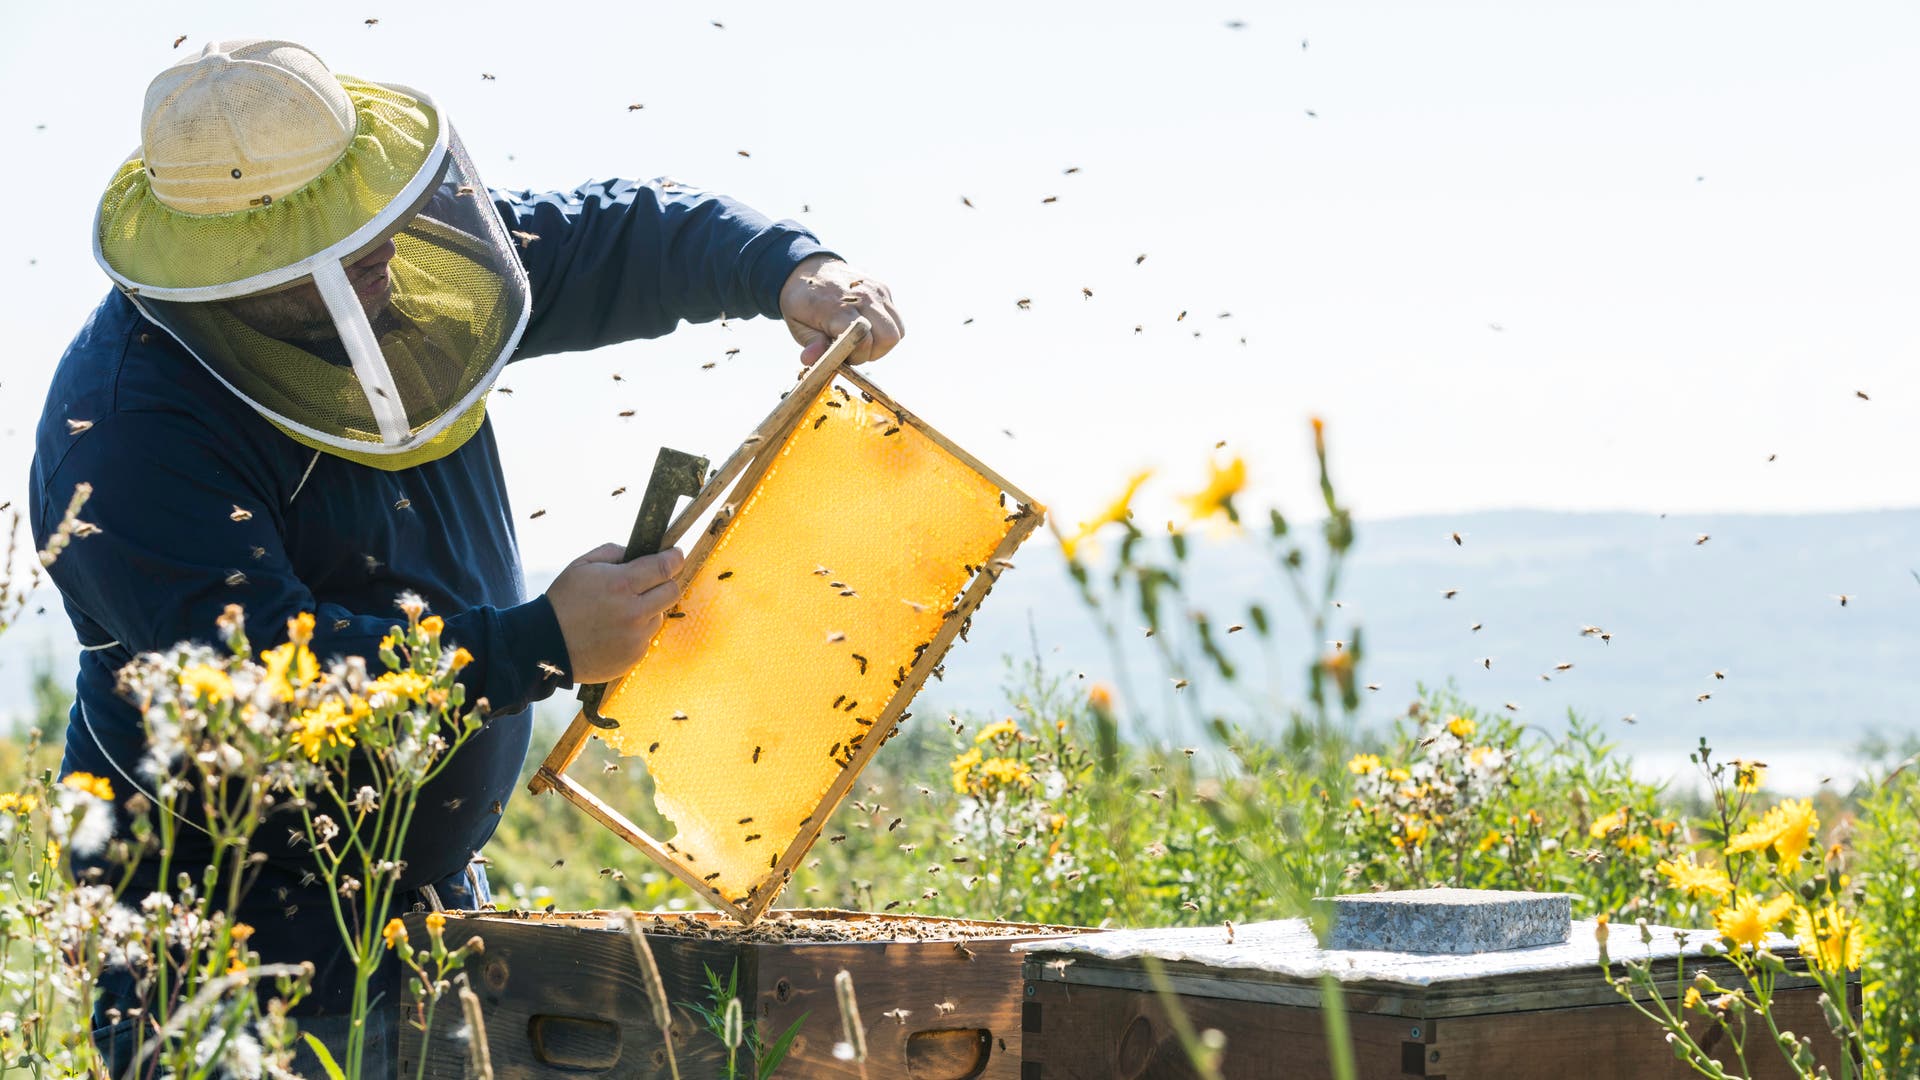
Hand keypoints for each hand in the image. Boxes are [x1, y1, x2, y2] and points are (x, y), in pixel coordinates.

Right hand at [545, 544, 683, 683]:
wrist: (546, 645)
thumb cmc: (563, 602)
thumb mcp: (581, 565)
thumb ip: (613, 552)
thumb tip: (638, 551)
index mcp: (621, 584)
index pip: (665, 567)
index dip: (674, 558)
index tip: (675, 555)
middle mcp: (634, 612)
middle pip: (673, 591)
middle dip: (665, 582)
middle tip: (651, 582)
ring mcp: (636, 637)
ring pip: (660, 615)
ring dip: (649, 609)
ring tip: (622, 611)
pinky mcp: (634, 656)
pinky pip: (648, 637)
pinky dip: (638, 631)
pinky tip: (616, 630)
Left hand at [779, 254, 903, 365]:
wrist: (809, 269)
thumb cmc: (802, 302)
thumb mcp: (797, 325)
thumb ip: (810, 343)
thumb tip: (811, 359)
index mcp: (837, 306)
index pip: (863, 339)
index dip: (855, 355)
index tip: (841, 354)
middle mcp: (862, 295)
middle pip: (888, 337)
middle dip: (873, 352)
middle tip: (854, 350)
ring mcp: (876, 291)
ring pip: (897, 331)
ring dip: (881, 343)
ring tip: (862, 340)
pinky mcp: (884, 289)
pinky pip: (896, 320)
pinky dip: (885, 330)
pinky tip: (868, 327)